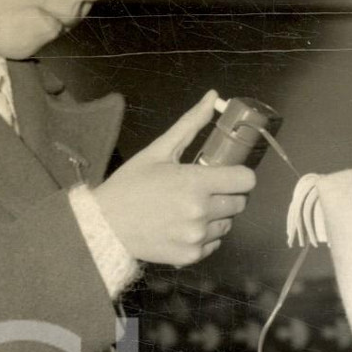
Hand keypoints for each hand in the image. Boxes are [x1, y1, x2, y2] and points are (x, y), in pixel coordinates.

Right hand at [94, 90, 254, 266]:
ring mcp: (197, 236)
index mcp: (196, 182)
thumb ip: (190, 124)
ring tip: (190, 210)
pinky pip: (214, 243)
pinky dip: (205, 236)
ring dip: (216, 216)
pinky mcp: (191, 255)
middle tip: (203, 192)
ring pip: (227, 224)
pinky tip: (183, 227)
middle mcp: (201, 211)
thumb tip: (213, 96)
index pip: (246, 180)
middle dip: (227, 195)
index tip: (227, 175)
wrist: (105, 225)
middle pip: (240, 203)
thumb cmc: (130, 184)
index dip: (239, 176)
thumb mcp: (158, 150)